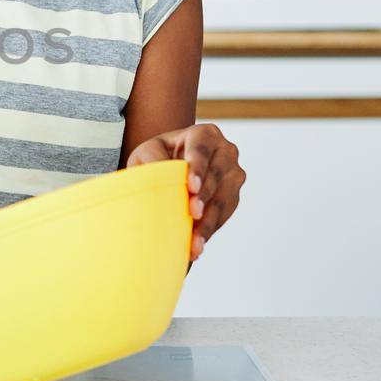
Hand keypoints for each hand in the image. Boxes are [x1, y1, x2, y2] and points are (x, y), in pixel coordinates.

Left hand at [126, 123, 244, 261]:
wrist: (170, 168)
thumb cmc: (156, 158)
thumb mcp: (146, 153)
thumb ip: (152, 158)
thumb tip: (158, 172)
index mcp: (204, 134)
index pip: (201, 149)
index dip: (198, 168)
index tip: (191, 188)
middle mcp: (226, 150)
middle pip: (216, 175)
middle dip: (205, 197)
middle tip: (193, 215)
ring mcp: (234, 173)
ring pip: (224, 199)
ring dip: (209, 222)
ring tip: (195, 243)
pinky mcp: (234, 195)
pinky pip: (225, 214)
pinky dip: (211, 229)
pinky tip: (198, 245)